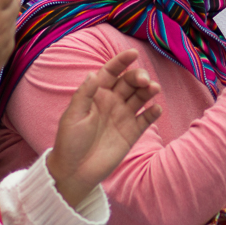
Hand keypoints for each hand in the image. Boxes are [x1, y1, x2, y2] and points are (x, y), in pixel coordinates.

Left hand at [46, 49, 161, 207]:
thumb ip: (85, 94)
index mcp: (97, 94)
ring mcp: (123, 116)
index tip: (133, 53)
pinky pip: (145, 119)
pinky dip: (152, 113)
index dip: (121, 61)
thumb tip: (94, 73)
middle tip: (144, 80)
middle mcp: (112, 102)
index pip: (111, 72)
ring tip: (154, 89)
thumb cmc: (69, 141)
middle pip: (129, 82)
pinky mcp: (132, 133)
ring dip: (148, 91)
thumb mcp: (73, 116)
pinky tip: (156, 109)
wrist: (74, 171)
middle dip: (138, 77)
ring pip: (140, 97)